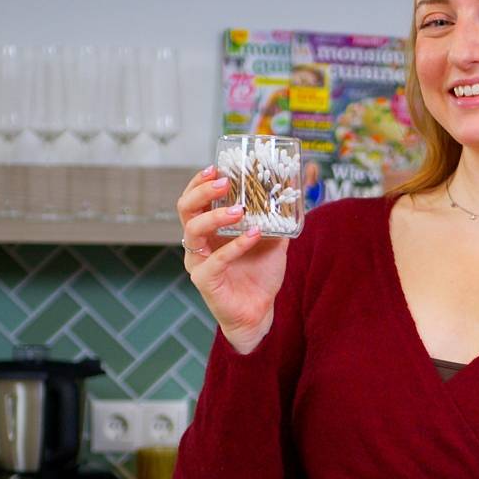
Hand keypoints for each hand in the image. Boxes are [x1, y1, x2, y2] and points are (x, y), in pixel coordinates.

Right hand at [179, 165, 288, 354]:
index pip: (194, 199)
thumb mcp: (272, 240)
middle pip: (185, 209)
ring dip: (216, 216)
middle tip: (223, 181)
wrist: (259, 312)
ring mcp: (198, 261)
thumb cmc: (259, 274)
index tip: (216, 166)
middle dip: (202, 191)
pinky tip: (254, 234)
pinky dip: (236, 244)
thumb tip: (292, 190)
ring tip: (240, 208)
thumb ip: (277, 217)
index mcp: (207, 229)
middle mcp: (197, 243)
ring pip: (193, 231)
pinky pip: (217, 259)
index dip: (200, 182)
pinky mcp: (206, 280)